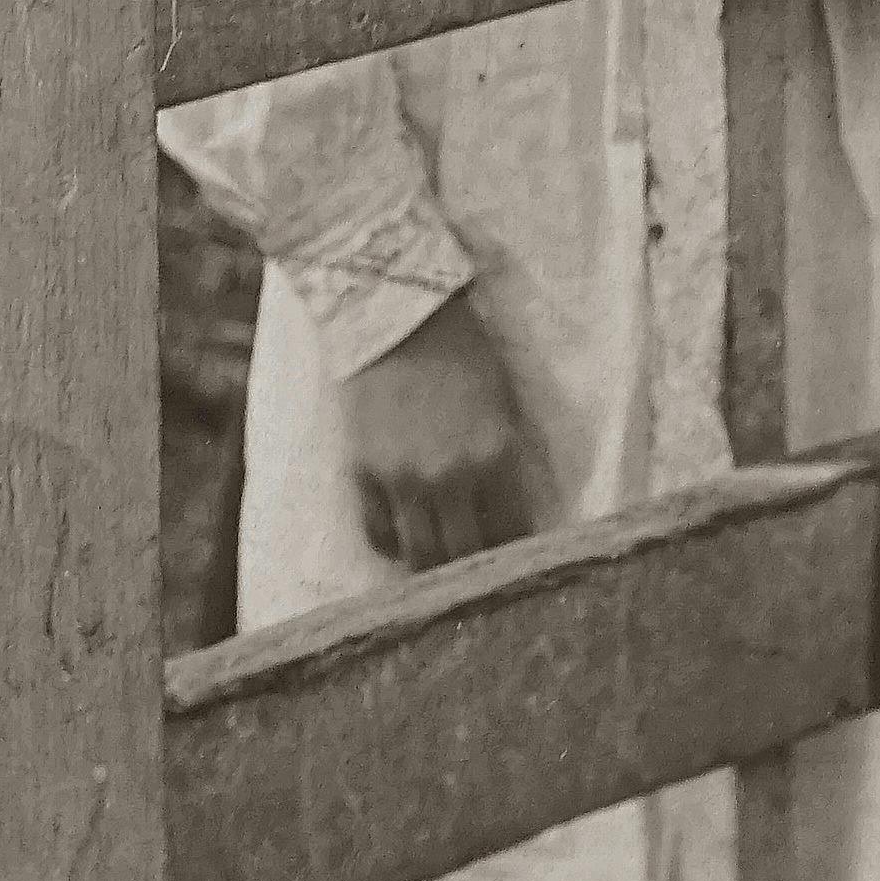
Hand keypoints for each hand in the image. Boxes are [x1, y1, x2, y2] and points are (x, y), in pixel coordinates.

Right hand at [349, 293, 533, 570]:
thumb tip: (507, 512)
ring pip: (421, 555)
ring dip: (433, 566)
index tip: (514, 554)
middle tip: (477, 566)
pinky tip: (404, 536)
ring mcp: (403, 478)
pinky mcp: (364, 472)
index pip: (513, 532)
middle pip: (466, 554)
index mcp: (495, 454)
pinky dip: (393, 543)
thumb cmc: (461, 351)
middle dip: (475, 567)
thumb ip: (503, 461)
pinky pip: (378, 532)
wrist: (396, 314)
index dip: (515, 549)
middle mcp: (451, 475)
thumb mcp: (501, 405)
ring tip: (441, 562)